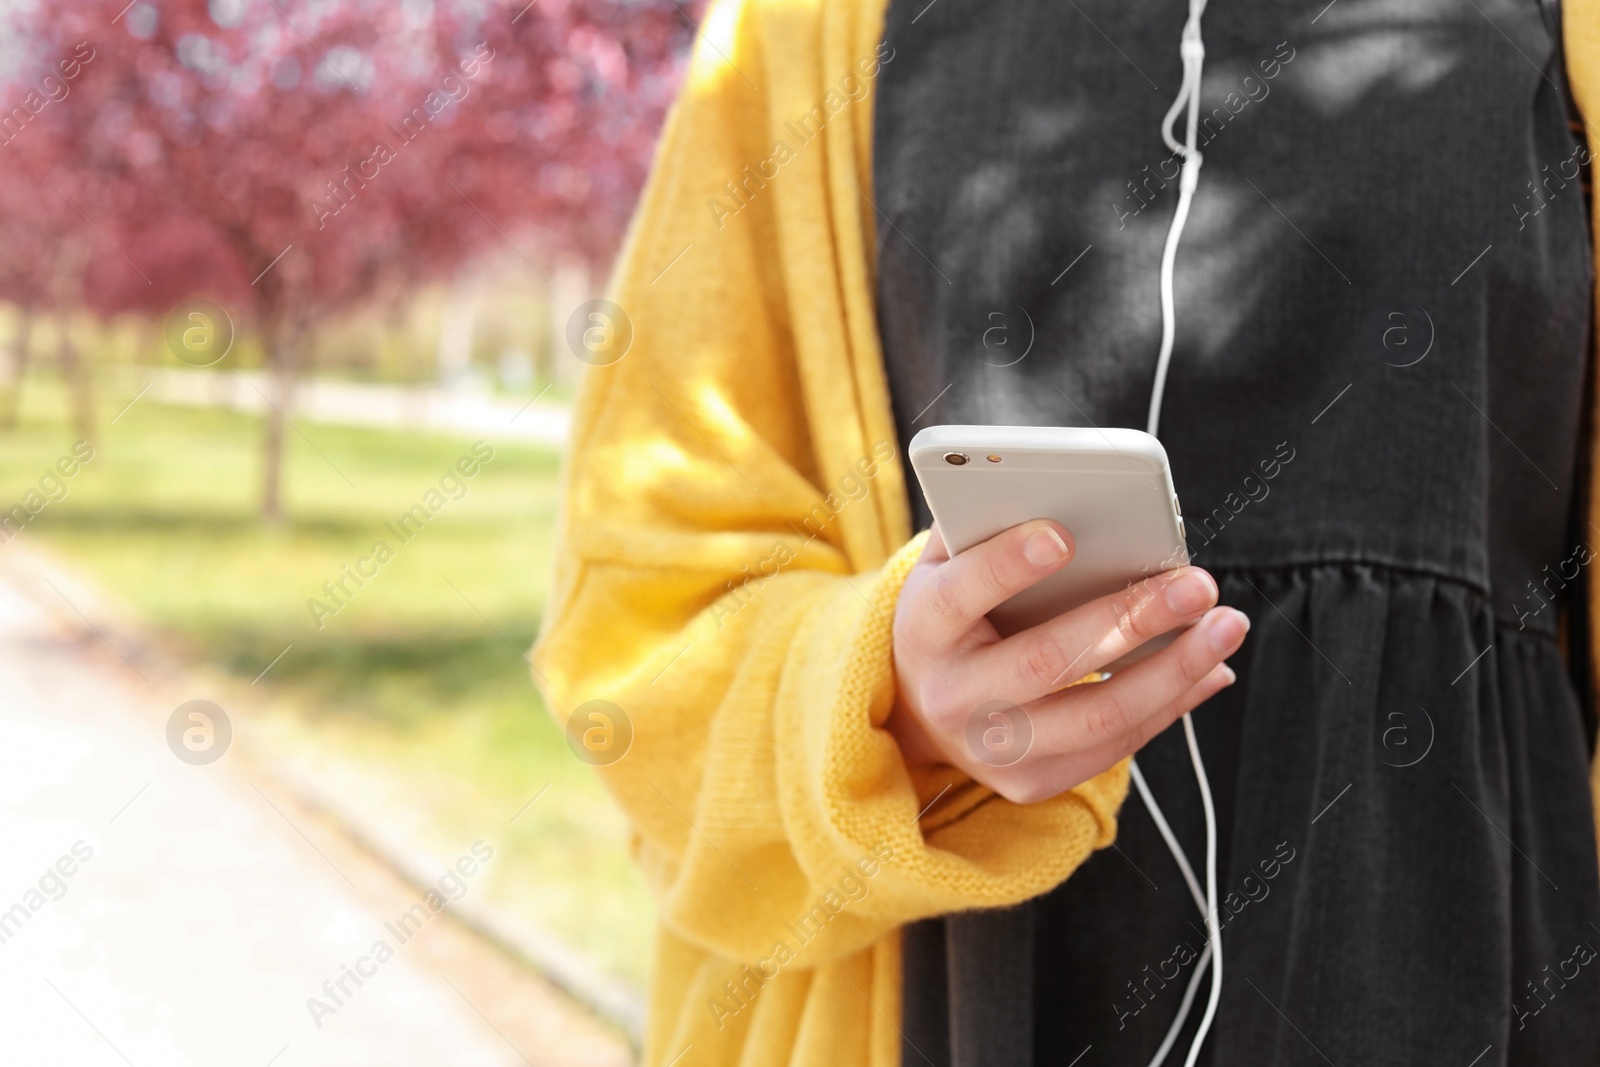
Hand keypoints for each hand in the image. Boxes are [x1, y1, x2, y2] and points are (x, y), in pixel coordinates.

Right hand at [886, 520, 1247, 803]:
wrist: (921, 708)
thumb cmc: (957, 614)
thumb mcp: (949, 565)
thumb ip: (988, 525)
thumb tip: (1067, 495)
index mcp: (923, 628)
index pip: (961, 596)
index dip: (1007, 565)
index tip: (1063, 535)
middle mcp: (951, 696)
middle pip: (1046, 662)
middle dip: (1129, 620)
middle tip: (1197, 584)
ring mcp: (990, 750)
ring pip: (1097, 718)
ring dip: (1174, 671)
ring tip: (1226, 626)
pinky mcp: (1030, 782)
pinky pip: (1115, 747)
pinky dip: (1171, 704)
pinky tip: (1209, 667)